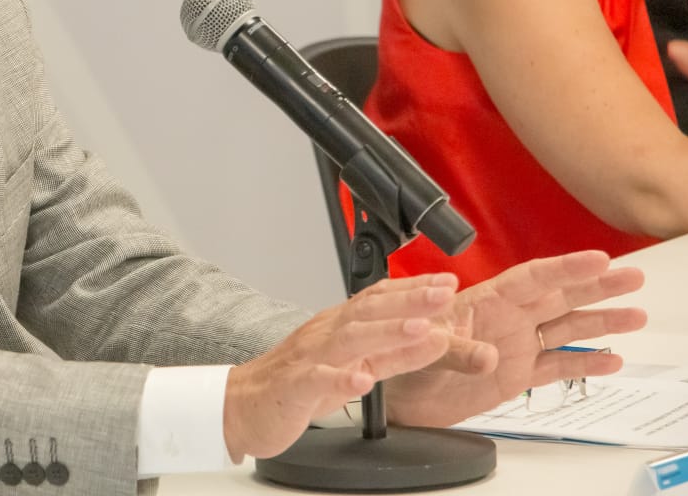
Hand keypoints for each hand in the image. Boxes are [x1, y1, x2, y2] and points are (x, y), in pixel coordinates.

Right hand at [222, 273, 460, 461]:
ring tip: (419, 328)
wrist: (240, 406)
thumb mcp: (353, 367)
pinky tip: (361, 381)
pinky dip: (339, 380)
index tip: (447, 282)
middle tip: (444, 293)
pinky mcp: (293, 388)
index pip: (378, 298)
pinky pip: (315, 381)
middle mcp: (324, 336)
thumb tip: (435, 338)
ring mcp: (308, 359)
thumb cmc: (296, 383)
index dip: (413, 288)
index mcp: (338, 327)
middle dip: (409, 301)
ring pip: (348, 340)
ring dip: (385, 332)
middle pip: (368, 311)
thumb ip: (393, 355)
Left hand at [385, 250, 645, 427]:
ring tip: (637, 315)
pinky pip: (557, 365)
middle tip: (633, 276)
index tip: (598, 258)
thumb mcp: (423, 347)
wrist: (396, 398)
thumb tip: (489, 356)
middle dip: (597, 286)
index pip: (532, 279)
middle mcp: (505, 319)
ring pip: (566, 328)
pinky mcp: (515, 375)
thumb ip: (457, 350)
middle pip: (559, 296)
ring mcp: (514, 345)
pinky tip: (613, 360)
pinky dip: (585, 363)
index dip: (565, 268)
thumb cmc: (401, 357)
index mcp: (483, 302)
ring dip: (601, 322)